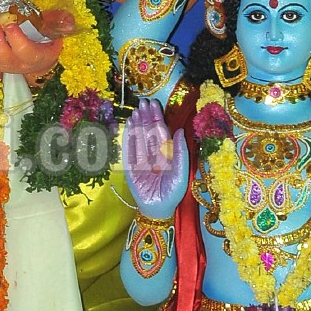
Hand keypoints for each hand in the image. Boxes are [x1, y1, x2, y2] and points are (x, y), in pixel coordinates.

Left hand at [0, 16, 61, 80]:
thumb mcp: (54, 32)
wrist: (32, 59)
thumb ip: (61, 23)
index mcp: (34, 57)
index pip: (25, 53)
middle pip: (2, 57)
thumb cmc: (42, 41)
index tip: (11, 25)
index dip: (17, 41)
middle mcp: (15, 64)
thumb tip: (69, 21)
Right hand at [122, 99, 188, 213]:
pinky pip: (130, 148)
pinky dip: (129, 136)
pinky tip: (129, 124)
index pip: (162, 132)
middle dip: (147, 117)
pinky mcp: (131, 166)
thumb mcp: (181, 173)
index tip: (155, 104)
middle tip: (143, 101)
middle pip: (150, 131)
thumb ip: (181, 152)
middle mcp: (155, 154)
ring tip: (136, 110)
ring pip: (140, 137)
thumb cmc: (172, 193)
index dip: (158, 118)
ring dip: (138, 123)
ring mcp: (142, 159)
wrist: (158, 209)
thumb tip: (181, 131)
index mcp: (168, 154)